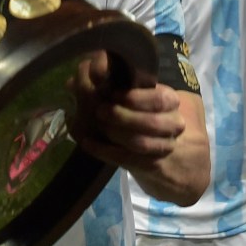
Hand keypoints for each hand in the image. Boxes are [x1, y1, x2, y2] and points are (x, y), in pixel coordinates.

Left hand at [68, 51, 183, 166]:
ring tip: (97, 124)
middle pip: (151, 123)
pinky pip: (127, 159)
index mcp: (170, 101)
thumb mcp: (130, 91)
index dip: (136, 98)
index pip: (159, 100)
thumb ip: (107, 82)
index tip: (113, 94)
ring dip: (115, 133)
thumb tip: (73, 81)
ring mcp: (165, 146)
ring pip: (141, 143)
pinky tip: (87, 142)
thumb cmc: (136, 107)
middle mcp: (173, 124)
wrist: (154, 138)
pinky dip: (105, 151)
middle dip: (123, 117)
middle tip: (100, 110)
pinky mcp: (152, 164)